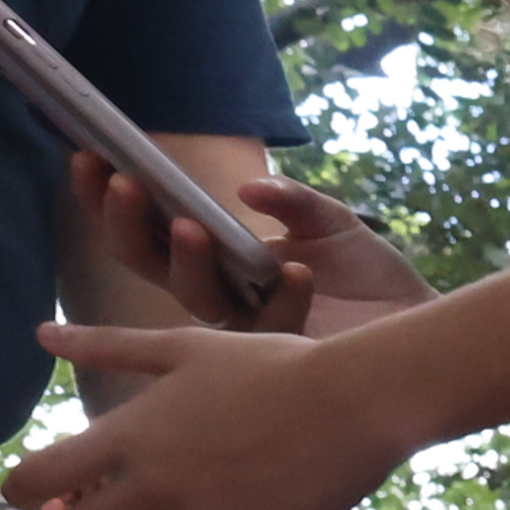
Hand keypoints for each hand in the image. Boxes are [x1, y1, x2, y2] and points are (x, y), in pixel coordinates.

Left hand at [8, 318, 431, 509]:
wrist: (359, 397)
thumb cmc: (271, 362)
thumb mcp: (185, 345)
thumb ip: (109, 346)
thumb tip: (41, 334)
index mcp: (132, 435)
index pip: (38, 478)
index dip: (27, 486)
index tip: (47, 485)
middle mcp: (159, 486)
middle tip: (129, 503)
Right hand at [71, 154, 430, 336]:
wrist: (418, 319)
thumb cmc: (366, 271)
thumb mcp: (329, 221)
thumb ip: (291, 201)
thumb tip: (247, 188)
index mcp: (214, 257)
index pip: (145, 227)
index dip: (109, 198)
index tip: (90, 155)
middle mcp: (219, 293)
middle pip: (147, 263)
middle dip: (128, 223)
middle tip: (125, 184)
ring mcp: (247, 325)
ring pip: (196, 299)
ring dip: (188, 261)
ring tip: (191, 225)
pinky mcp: (285, 353)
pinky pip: (270, 325)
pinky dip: (282, 296)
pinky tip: (295, 269)